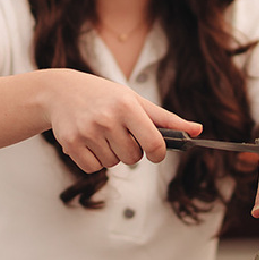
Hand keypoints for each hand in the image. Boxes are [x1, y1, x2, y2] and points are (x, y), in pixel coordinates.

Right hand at [44, 69, 201, 172]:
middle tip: (120, 134)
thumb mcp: (134, 100)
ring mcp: (87, 132)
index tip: (154, 152)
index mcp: (127, 106)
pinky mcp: (71, 144)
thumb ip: (166, 119)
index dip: (158, 153)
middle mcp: (107, 118)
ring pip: (113, 163)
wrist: (60, 91)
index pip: (154, 143)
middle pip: (133, 158)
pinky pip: (93, 168)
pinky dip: (94, 160)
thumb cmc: (104, 96)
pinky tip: (88, 141)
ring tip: (101, 134)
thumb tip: (197, 131)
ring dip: (111, 154)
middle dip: (130, 150)